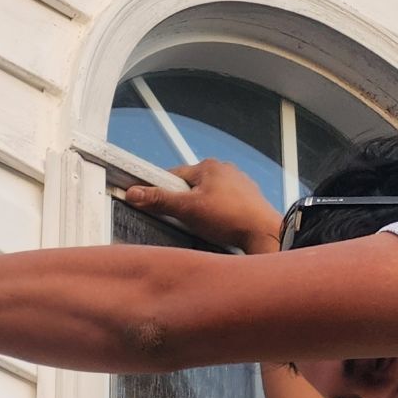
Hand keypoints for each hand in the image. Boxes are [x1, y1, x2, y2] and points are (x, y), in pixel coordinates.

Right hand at [123, 157, 281, 255]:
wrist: (263, 232)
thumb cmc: (229, 218)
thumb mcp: (187, 209)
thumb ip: (159, 200)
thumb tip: (135, 193)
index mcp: (208, 166)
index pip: (172, 175)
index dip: (161, 191)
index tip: (153, 203)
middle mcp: (224, 169)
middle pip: (190, 185)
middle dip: (183, 202)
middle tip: (182, 219)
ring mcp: (237, 182)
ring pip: (206, 194)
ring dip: (200, 208)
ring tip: (202, 224)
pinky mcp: (245, 197)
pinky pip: (222, 202)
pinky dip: (216, 213)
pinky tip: (217, 225)